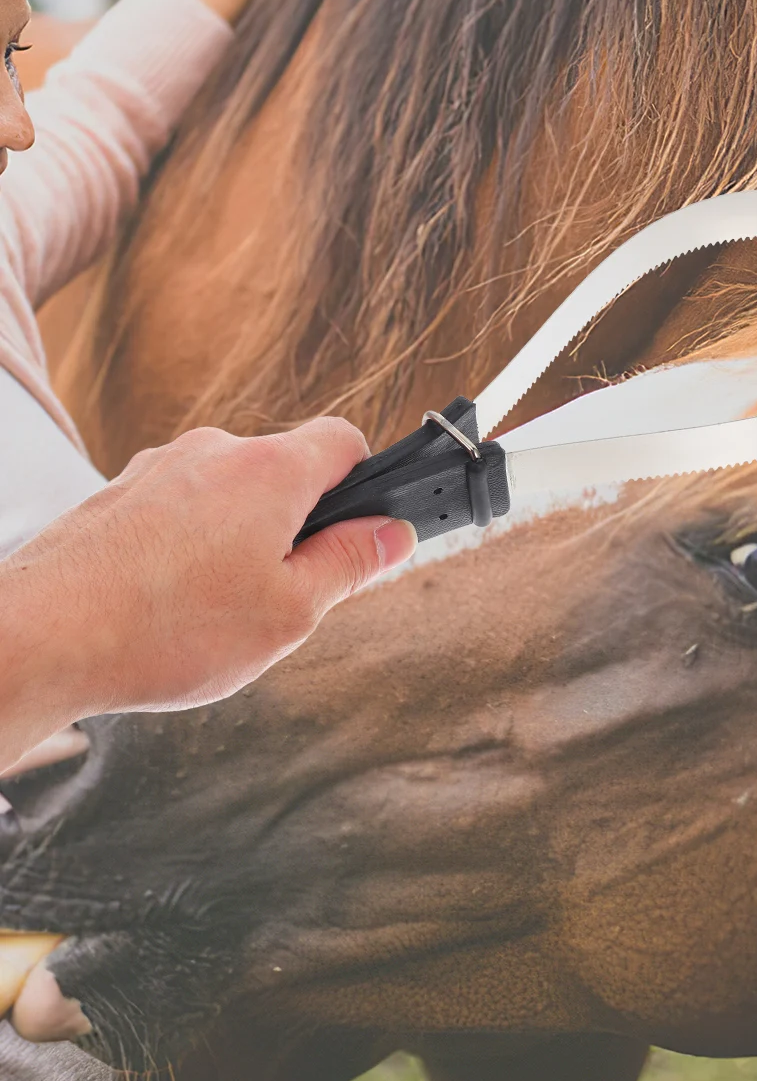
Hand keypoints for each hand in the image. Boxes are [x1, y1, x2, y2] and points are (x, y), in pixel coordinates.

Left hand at [0, 419, 415, 766]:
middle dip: (296, 526)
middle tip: (285, 595)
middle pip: (284, 472)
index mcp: (270, 471)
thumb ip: (350, 565)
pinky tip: (169, 607)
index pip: (344, 440)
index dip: (365, 483)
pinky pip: (177, 512)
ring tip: (214, 611)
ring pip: (228, 495)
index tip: (360, 531)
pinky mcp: (114, 497)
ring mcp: (157, 470)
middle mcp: (214, 451)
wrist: (38, 640)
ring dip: (237, 540)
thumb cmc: (167, 630)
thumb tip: (393, 534)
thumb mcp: (291, 612)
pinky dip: (186, 549)